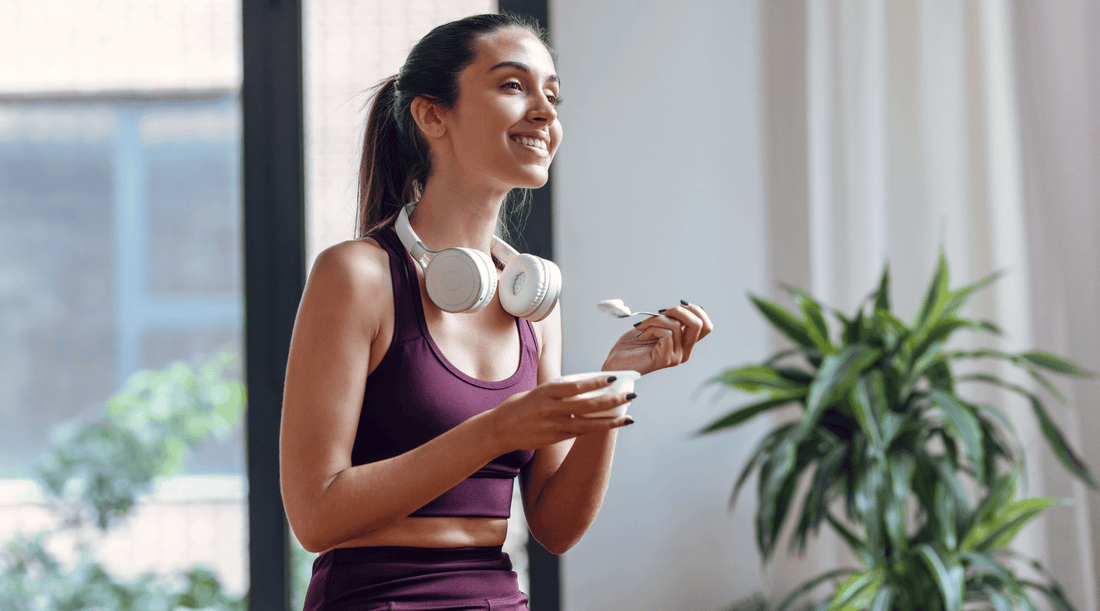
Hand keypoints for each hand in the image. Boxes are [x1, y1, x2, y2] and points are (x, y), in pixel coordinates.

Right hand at [487, 376, 634, 452]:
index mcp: (546, 392)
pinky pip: (580, 433)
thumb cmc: (518, 407)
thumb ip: (557, 391)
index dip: (596, 382)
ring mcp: (553, 426)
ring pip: (588, 424)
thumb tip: (583, 387)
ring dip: (610, 421)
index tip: (614, 377)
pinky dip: (596, 429)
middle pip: (587, 405)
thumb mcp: (535, 392)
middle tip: (631, 396)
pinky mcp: (554, 439)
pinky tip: (610, 425)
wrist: (498, 431)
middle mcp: (551, 409)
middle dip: (612, 401)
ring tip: (628, 418)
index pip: (576, 386)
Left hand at [602, 301, 713, 374]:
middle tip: (659, 312)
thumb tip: (682, 306)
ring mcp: (677, 357)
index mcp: (685, 344)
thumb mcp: (655, 325)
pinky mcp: (666, 359)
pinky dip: (650, 328)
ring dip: (655, 319)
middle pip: (699, 324)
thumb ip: (670, 319)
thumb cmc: (632, 344)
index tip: (677, 305)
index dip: (695, 310)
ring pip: (676, 325)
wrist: (616, 362)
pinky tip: (641, 335)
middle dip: (679, 310)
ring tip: (641, 326)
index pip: (706, 325)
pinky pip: (665, 333)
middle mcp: (685, 352)